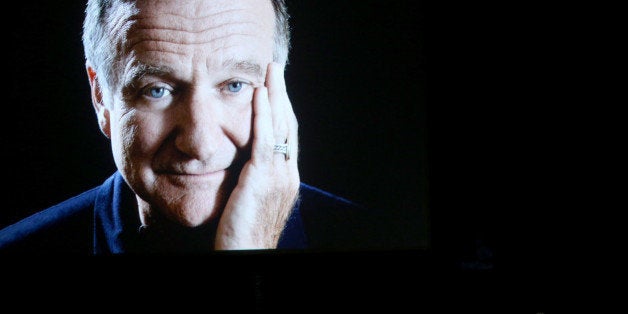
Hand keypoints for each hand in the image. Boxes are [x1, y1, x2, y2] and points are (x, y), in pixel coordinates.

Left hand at [214, 62, 299, 248]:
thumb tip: (240, 164)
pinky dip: (263, 114)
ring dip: (276, 95)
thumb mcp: (250, 203)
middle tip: (276, 69)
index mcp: (286, 180)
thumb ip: (250, 181)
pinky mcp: (263, 178)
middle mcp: (288, 174)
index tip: (274, 88)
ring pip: (282, 126)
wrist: (245, 256)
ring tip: (271, 70)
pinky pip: (265, 140)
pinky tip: (259, 93)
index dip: (281, 110)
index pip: (287, 137)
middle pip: (289, 125)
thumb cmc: (241, 236)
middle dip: (282, 95)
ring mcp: (279, 176)